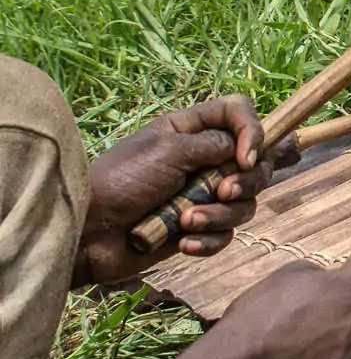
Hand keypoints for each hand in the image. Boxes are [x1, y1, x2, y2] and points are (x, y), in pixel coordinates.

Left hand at [79, 96, 269, 284]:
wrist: (88, 234)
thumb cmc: (120, 182)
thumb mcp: (167, 151)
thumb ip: (213, 143)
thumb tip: (247, 150)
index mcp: (190, 131)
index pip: (238, 114)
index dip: (253, 132)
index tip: (245, 158)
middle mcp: (201, 160)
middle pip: (255, 164)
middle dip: (245, 182)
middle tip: (222, 192)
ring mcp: (201, 196)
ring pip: (243, 203)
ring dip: (218, 216)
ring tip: (186, 222)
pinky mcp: (196, 228)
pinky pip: (224, 235)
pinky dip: (207, 240)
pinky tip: (183, 243)